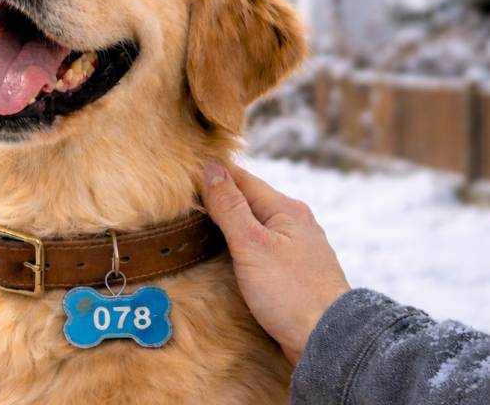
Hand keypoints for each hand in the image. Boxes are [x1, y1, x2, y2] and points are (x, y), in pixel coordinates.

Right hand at [200, 160, 349, 364]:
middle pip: (247, 201)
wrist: (328, 341)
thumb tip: (210, 166)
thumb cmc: (291, 293)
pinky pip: (261, 249)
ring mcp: (296, 249)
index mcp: (286, 209)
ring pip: (254, 226)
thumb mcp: (252, 244)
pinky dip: (240, 247)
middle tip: (180, 201)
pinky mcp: (293, 273)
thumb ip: (229, 206)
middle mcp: (294, 224)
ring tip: (197, 227)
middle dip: (217, 200)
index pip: (241, 179)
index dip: (210, 175)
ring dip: (228, 225)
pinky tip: (227, 256)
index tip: (180, 175)